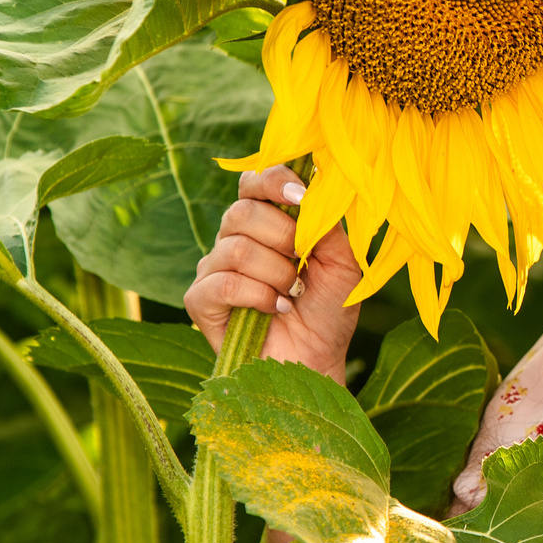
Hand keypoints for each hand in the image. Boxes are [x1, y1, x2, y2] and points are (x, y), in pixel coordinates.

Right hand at [186, 164, 363, 383]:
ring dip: (276, 273)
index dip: (274, 181)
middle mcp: (233, 238)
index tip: (301, 197)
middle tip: (303, 264)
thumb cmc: (329, 310)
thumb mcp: (343, 262)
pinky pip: (223, 282)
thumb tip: (314, 185)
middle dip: (284, 236)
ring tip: (293, 293)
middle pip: (242, 211)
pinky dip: (258, 295)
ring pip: (235, 248)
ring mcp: (213, 269)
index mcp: (266, 221)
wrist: (318, 361)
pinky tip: (276, 309)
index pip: (255, 180)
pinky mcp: (200, 301)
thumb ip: (328, 222)